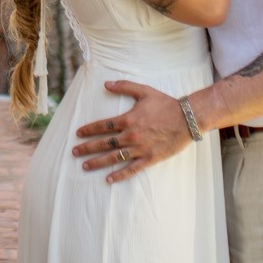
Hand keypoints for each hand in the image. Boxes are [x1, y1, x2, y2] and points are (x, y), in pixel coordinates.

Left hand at [70, 80, 191, 181]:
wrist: (188, 119)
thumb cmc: (166, 104)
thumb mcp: (144, 91)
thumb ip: (124, 87)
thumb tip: (106, 84)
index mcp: (128, 119)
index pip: (103, 126)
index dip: (89, 130)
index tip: (78, 134)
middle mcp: (131, 135)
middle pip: (105, 143)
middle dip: (87, 148)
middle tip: (74, 152)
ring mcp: (140, 148)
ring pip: (114, 158)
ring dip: (98, 162)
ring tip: (85, 166)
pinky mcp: (150, 159)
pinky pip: (132, 169)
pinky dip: (120, 175)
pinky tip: (109, 179)